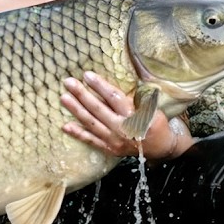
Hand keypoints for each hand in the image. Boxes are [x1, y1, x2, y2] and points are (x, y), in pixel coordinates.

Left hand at [60, 71, 183, 158]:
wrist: (160, 148)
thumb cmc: (156, 123)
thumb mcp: (152, 109)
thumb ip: (134, 99)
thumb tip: (115, 87)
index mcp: (134, 116)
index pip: (114, 98)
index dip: (100, 86)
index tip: (87, 75)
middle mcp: (122, 129)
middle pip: (98, 109)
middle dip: (82, 94)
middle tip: (68, 82)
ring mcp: (114, 140)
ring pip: (91, 123)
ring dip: (76, 110)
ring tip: (64, 98)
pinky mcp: (109, 149)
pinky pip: (91, 140)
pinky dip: (78, 134)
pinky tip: (65, 126)